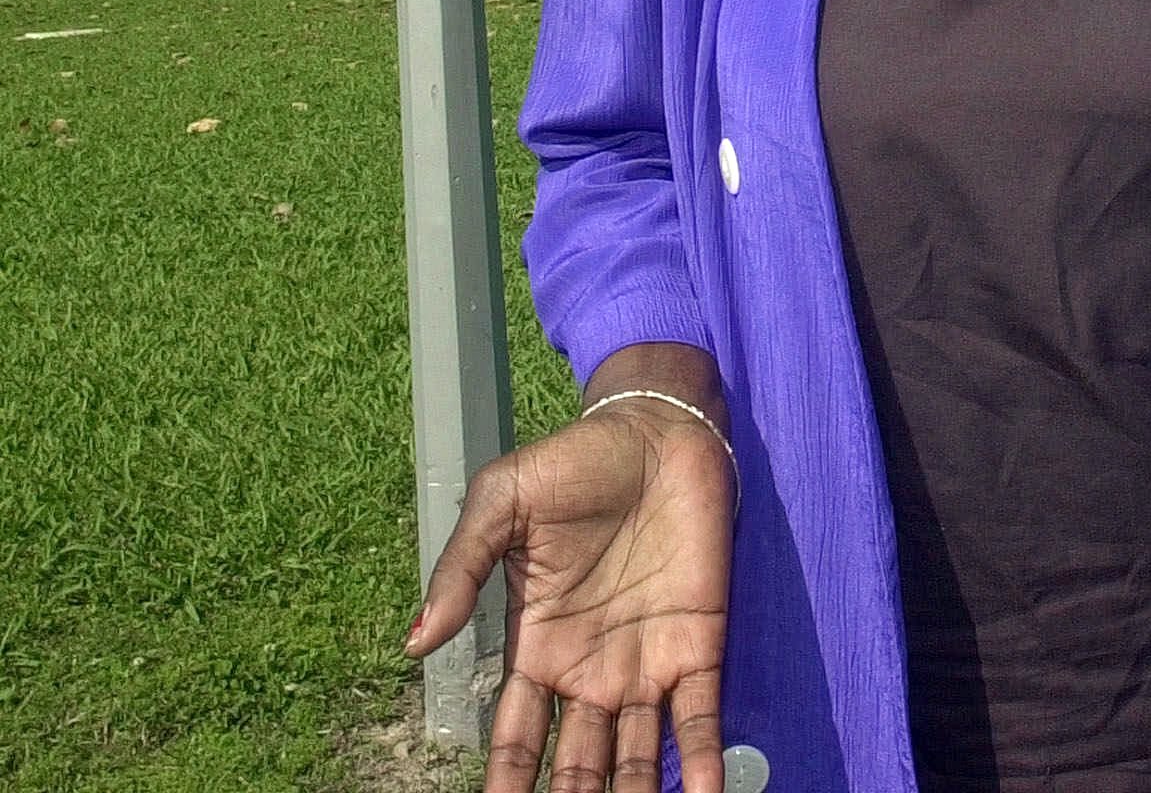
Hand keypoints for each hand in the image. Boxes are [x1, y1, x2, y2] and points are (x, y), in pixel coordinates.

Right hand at [406, 398, 735, 792]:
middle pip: (576, 768)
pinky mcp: (699, 644)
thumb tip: (413, 643)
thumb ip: (460, 569)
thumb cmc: (575, 462)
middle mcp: (590, 674)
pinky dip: (702, 766)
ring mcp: (647, 664)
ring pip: (635, 759)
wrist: (657, 428)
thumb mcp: (502, 502)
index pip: (516, 742)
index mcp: (538, 650)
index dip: (506, 787)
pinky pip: (700, 719)